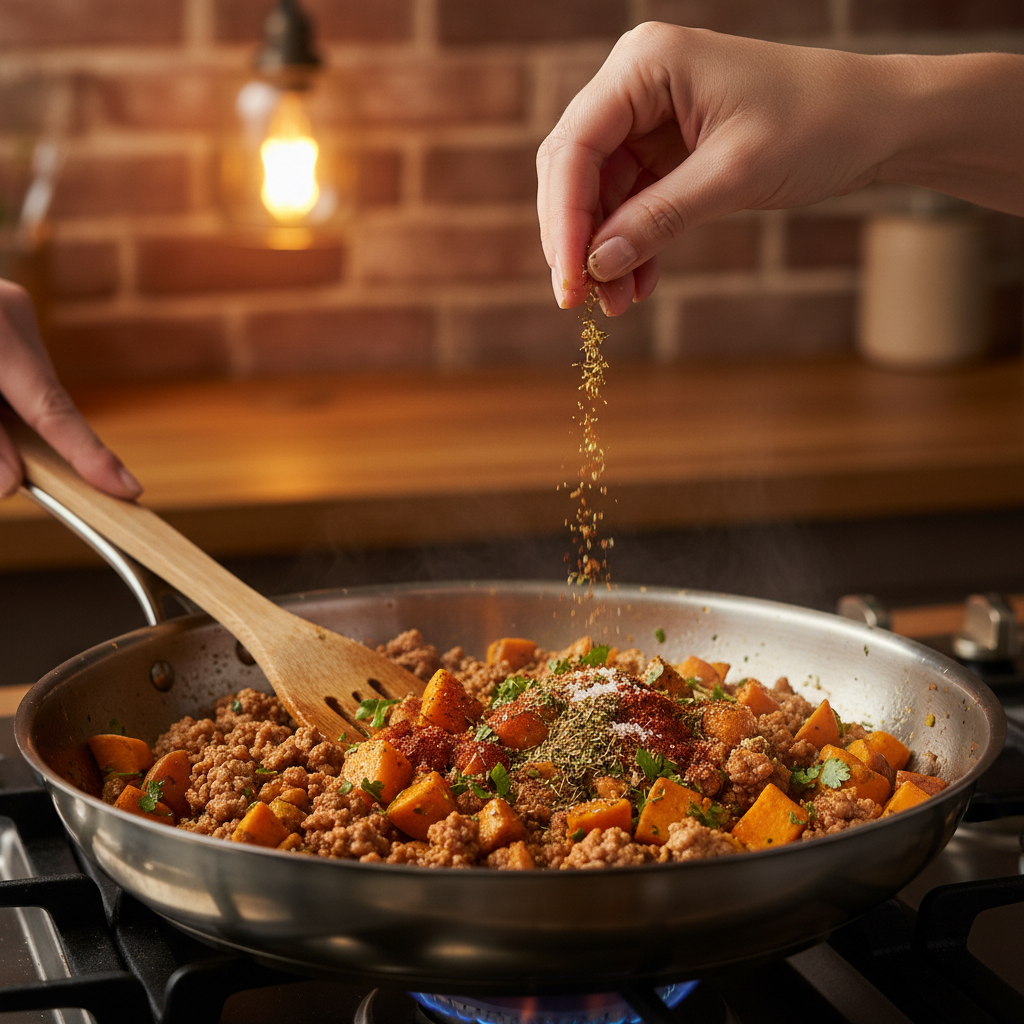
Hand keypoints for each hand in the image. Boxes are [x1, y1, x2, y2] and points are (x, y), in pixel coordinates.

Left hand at [0, 278, 140, 498]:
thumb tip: (9, 483)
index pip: (52, 409)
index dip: (88, 455)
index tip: (125, 488)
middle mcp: (11, 311)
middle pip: (39, 399)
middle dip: (26, 438)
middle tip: (14, 474)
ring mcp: (7, 306)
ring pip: (24, 386)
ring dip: (6, 417)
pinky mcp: (0, 309)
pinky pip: (12, 370)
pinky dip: (0, 398)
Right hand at [537, 23, 1023, 314]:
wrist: (879, 121)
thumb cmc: (818, 125)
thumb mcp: (733, 176)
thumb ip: (658, 219)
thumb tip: (595, 266)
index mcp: (645, 64)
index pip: (576, 147)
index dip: (564, 221)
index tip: (569, 283)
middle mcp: (637, 83)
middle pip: (575, 169)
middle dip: (577, 239)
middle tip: (580, 300)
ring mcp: (650, 115)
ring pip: (600, 193)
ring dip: (604, 251)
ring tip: (616, 305)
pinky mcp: (668, 147)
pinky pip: (632, 202)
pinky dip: (633, 244)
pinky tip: (637, 285)